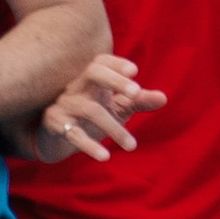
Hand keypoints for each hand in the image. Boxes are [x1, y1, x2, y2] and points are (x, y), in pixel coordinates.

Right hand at [36, 54, 167, 162]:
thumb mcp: (117, 107)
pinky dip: (89, 145)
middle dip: (115, 80)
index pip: (102, 62)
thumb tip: (164, 98)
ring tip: (132, 146)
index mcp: (92, 79)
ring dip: (114, 128)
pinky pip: (72, 133)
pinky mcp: (55, 125)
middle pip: (93, 72)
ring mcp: (64, 104)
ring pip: (90, 109)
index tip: (134, 71)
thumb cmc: (92, 116)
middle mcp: (77, 87)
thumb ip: (139, 100)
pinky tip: (105, 157)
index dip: (117, 64)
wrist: (56, 137)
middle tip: (136, 93)